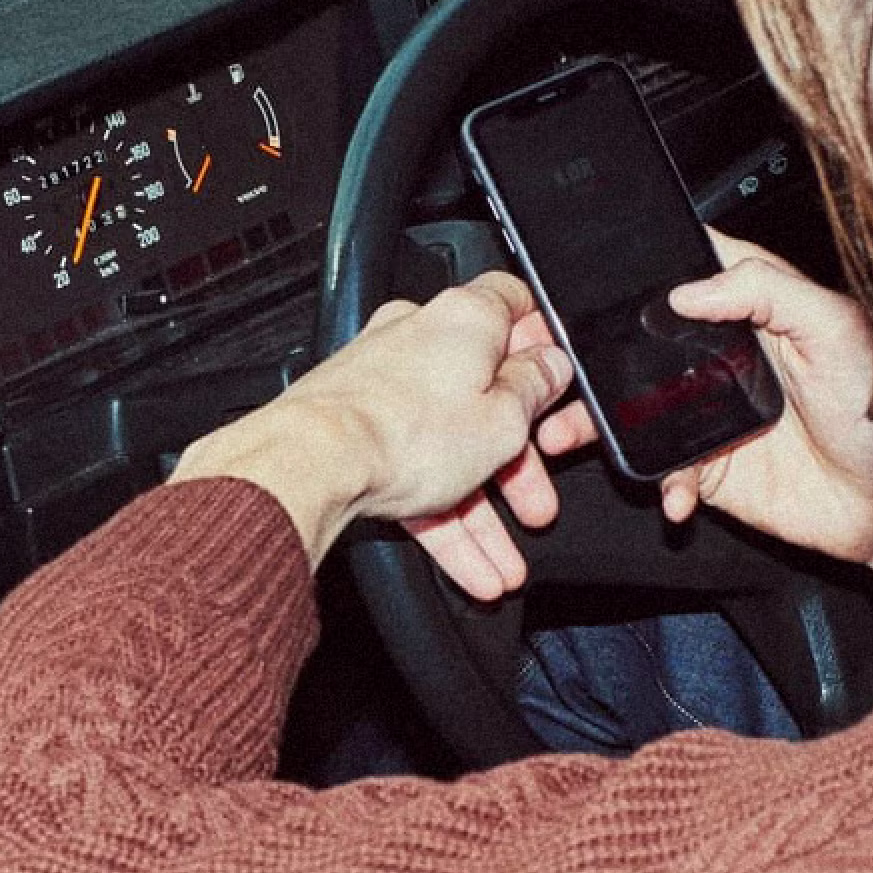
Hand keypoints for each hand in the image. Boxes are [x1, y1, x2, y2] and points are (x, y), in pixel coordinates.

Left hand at [169, 271, 574, 594]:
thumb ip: (536, 390)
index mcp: (464, 319)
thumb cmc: (403, 432)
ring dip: (483, 510)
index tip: (559, 389)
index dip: (545, 347)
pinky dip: (443, 517)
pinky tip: (470, 565)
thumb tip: (552, 366)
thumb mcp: (504, 420)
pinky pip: (414, 473)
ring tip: (505, 561)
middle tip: (537, 501)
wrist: (313, 465)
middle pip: (486, 396)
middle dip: (518, 462)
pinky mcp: (358, 427)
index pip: (516, 307)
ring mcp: (384, 383)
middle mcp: (420, 340)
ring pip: (450, 448)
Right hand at [537, 234, 872, 628]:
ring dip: (593, 419)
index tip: (592, 277)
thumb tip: (689, 288)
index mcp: (753, 309)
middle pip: (639, 342)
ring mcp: (711, 413)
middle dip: (590, 352)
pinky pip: (662, 472)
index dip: (639, 270)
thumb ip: (768, 291)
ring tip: (563, 431)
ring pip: (632, 408)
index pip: (685, 270)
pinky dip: (660, 485)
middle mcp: (724, 357)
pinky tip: (676, 494)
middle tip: (552, 359)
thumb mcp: (837, 329)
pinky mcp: (710, 469)